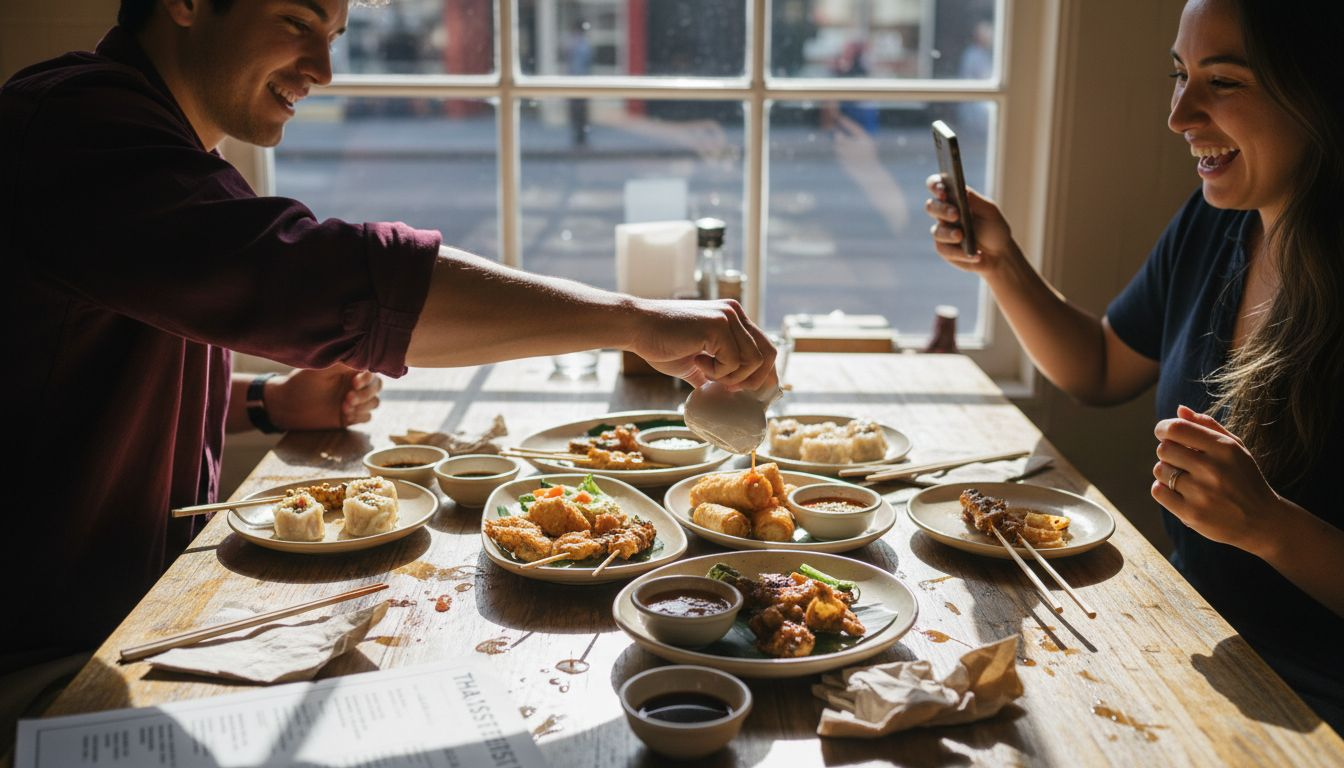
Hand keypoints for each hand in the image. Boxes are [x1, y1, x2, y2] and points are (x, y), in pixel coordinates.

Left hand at [266, 365, 382, 430]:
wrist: (288, 406)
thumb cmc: (301, 383)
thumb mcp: (320, 370)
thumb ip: (342, 363)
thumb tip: (362, 356)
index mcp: (349, 370)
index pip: (371, 371)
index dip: (367, 378)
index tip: (354, 383)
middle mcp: (354, 384)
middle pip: (376, 388)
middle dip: (366, 394)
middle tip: (347, 398)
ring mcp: (353, 400)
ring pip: (374, 402)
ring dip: (362, 406)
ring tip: (344, 408)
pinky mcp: (350, 416)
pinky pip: (366, 416)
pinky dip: (359, 416)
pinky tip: (345, 416)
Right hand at [626, 298, 777, 391]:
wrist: (636, 327)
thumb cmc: (660, 343)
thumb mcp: (694, 361)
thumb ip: (711, 372)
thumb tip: (721, 395)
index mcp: (733, 318)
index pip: (765, 347)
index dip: (764, 373)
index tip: (751, 393)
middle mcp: (735, 314)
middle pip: (769, 353)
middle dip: (754, 380)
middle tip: (729, 388)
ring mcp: (728, 317)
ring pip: (754, 360)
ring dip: (731, 376)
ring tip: (706, 371)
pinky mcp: (717, 325)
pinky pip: (733, 362)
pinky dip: (717, 372)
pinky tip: (697, 360)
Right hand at [923, 173, 1015, 272]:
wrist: (1000, 254)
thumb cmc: (994, 228)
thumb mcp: (989, 211)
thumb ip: (974, 199)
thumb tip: (960, 189)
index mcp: (954, 198)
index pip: (937, 185)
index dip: (935, 185)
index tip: (943, 191)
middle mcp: (944, 213)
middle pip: (931, 206)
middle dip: (942, 209)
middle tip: (956, 214)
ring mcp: (943, 232)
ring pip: (936, 231)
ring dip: (949, 233)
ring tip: (962, 236)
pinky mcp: (944, 249)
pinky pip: (944, 249)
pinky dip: (959, 252)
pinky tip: (974, 254)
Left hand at [1151, 404, 1283, 554]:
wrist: (1262, 521)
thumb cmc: (1245, 479)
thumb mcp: (1236, 449)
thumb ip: (1208, 426)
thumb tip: (1179, 410)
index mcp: (1224, 448)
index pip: (1176, 428)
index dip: (1163, 429)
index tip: (1165, 434)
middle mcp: (1212, 469)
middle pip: (1164, 449)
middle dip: (1169, 452)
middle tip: (1182, 461)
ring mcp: (1202, 493)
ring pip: (1159, 470)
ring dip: (1166, 472)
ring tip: (1185, 478)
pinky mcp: (1191, 514)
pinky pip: (1158, 491)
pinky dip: (1164, 490)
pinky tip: (1180, 492)